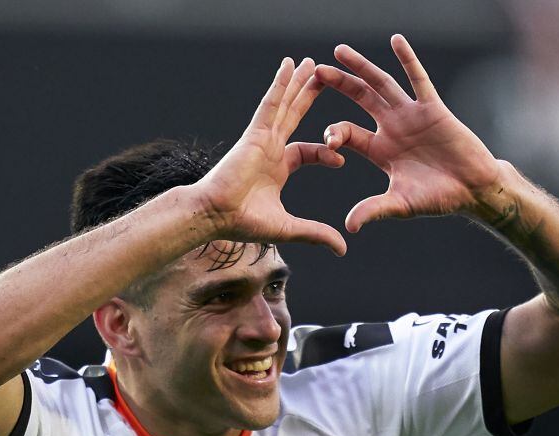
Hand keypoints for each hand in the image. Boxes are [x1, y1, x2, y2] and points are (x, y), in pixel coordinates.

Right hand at [195, 57, 347, 254]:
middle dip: (309, 97)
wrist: (215, 216)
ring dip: (297, 83)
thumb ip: (316, 234)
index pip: (308, 151)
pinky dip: (280, 84)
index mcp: (278, 167)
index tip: (341, 160)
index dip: (326, 152)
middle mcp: (270, 149)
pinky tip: (289, 66)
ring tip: (310, 62)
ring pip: (284, 105)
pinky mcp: (254, 134)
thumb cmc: (243, 223)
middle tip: (326, 77)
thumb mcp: (289, 228)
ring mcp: (262, 139)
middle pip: (295, 116)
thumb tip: (342, 250)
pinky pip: (271, 103)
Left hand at [316, 35, 504, 232]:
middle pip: (359, 100)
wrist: (473, 190)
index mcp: (379, 150)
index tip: (327, 141)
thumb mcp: (400, 204)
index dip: (334, 133)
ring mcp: (411, 115)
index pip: (347, 133)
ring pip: (381, 85)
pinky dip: (407, 60)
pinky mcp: (432, 108)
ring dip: (361, 68)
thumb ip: (374, 210)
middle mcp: (392, 127)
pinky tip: (395, 41)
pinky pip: (418, 80)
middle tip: (314, 72)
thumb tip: (349, 227)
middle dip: (338, 85)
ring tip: (339, 51)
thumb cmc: (438, 198)